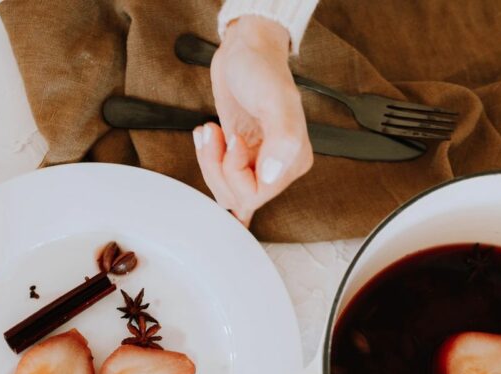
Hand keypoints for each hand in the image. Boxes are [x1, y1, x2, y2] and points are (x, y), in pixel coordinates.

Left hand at [195, 16, 313, 225]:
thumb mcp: (276, 100)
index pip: (258, 194)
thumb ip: (283, 140)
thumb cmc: (262, 68)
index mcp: (293, 160)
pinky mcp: (238, 155)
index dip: (236, 173)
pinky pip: (220, 177)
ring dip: (209, 162)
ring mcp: (256, 162)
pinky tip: (207, 139)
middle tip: (215, 133)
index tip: (234, 140)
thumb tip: (273, 175)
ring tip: (209, 131)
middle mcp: (277, 167)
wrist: (245, 49)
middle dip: (217, 168)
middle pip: (238, 197)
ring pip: (225, 190)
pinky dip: (207, 162)